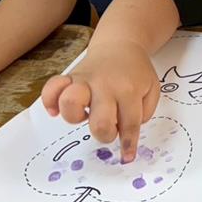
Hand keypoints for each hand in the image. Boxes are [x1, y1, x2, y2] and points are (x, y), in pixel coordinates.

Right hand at [41, 39, 161, 162]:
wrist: (121, 44)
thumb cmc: (137, 72)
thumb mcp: (152, 89)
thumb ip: (144, 111)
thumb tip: (125, 131)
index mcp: (129, 90)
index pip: (129, 124)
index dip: (128, 144)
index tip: (127, 157)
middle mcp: (105, 86)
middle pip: (100, 121)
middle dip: (105, 134)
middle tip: (109, 129)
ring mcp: (85, 80)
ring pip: (70, 103)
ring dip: (76, 117)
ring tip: (85, 115)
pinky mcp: (69, 77)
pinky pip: (51, 89)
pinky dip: (49, 102)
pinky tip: (55, 112)